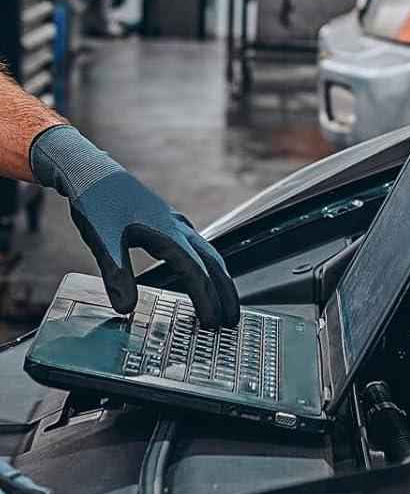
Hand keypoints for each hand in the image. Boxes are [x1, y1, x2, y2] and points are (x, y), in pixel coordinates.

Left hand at [30, 126, 239, 328]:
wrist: (94, 172)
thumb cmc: (98, 203)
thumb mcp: (103, 240)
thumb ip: (117, 274)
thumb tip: (126, 308)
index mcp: (167, 234)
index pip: (195, 272)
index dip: (205, 298)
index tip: (212, 321)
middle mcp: (179, 228)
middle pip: (213, 263)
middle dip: (225, 292)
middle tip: (232, 320)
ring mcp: (176, 224)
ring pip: (209, 253)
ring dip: (220, 279)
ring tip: (226, 302)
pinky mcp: (168, 223)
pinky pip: (198, 247)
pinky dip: (208, 265)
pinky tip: (201, 273)